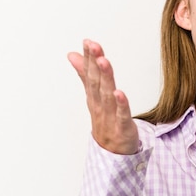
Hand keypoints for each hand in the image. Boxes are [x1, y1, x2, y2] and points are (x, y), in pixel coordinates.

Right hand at [68, 39, 138, 154]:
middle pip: (97, 82)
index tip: (87, 41)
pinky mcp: (122, 128)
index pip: (90, 74)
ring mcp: (110, 117)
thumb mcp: (94, 96)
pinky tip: (119, 92)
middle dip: (95, 63)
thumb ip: (85, 74)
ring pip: (107, 95)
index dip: (89, 58)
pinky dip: (121, 104)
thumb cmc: (105, 120)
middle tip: (93, 46)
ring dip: (105, 78)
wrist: (114, 153)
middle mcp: (100, 105)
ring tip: (103, 61)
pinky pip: (122, 115)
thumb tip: (72, 54)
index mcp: (94, 96)